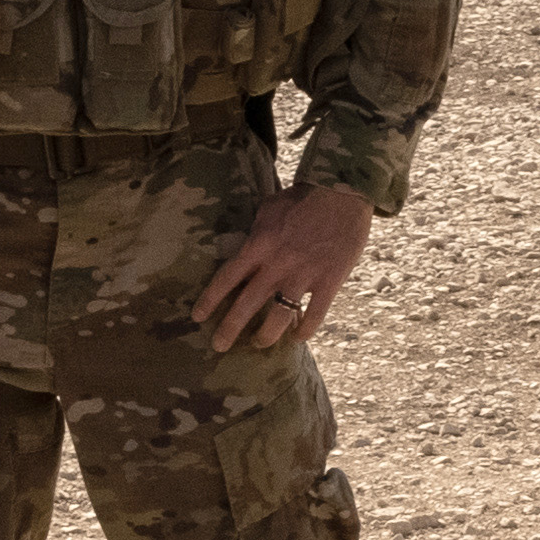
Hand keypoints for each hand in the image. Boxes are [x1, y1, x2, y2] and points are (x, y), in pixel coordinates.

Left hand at [190, 179, 372, 351]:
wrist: (342, 193)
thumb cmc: (302, 197)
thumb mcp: (268, 209)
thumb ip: (255, 232)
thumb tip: (245, 248)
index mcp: (259, 246)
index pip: (227, 278)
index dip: (210, 300)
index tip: (198, 317)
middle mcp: (276, 265)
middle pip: (247, 304)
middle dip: (230, 329)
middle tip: (218, 346)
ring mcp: (303, 276)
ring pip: (279, 317)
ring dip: (267, 335)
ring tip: (259, 344)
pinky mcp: (329, 282)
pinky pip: (315, 315)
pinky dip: (305, 330)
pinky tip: (298, 337)